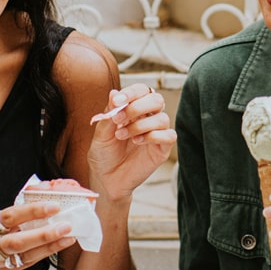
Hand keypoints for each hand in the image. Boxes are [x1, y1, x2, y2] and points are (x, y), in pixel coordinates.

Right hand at [0, 201, 76, 269]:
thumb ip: (8, 216)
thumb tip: (39, 206)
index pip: (9, 217)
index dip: (33, 211)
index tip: (54, 206)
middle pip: (17, 242)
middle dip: (44, 235)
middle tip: (66, 226)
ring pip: (23, 257)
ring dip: (48, 247)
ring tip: (68, 238)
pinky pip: (22, 266)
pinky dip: (39, 256)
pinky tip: (53, 248)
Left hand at [87, 84, 176, 201]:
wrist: (106, 179)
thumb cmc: (103, 154)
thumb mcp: (101, 132)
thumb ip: (109, 113)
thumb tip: (114, 92)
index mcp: (134, 110)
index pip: (141, 91)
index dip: (132, 92)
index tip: (118, 101)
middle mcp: (148, 119)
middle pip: (156, 99)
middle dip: (138, 106)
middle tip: (119, 118)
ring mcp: (156, 134)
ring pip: (162, 118)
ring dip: (140, 125)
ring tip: (122, 135)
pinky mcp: (162, 149)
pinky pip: (169, 136)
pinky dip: (153, 136)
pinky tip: (137, 142)